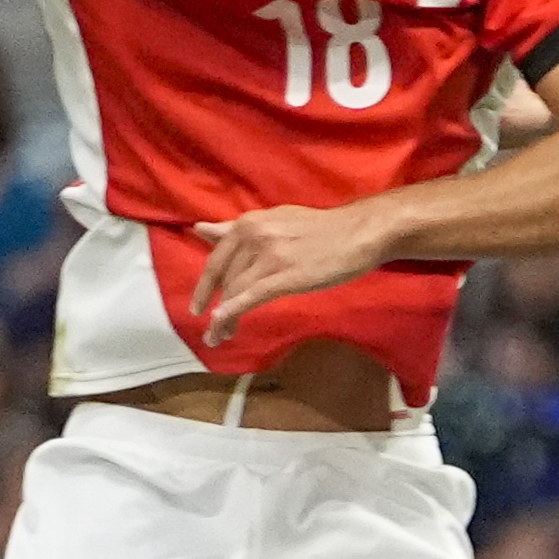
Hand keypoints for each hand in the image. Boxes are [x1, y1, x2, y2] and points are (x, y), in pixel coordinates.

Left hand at [192, 201, 401, 331]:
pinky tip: (224, 325)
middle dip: (214, 306)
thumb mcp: (274, 222)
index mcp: (249, 223)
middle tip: (213, 331)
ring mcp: (269, 255)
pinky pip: (252, 296)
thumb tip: (200, 229)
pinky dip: (234, 311)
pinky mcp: (286, 275)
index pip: (217, 258)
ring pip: (236, 290)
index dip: (204, 286)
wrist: (360, 233)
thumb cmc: (322, 230)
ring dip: (224, 318)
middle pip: (226, 278)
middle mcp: (253, 236)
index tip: (198, 307)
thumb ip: (237, 230)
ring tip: (221, 336)